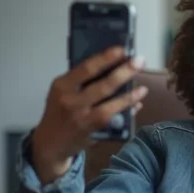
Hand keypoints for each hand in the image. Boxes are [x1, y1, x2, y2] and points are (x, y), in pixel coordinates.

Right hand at [31, 47, 146, 182]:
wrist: (50, 143)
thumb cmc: (60, 112)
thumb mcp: (63, 93)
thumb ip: (83, 81)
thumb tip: (114, 67)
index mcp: (61, 86)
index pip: (85, 68)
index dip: (105, 58)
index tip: (122, 49)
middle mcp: (70, 101)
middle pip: (102, 85)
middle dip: (124, 72)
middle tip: (140, 61)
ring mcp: (82, 118)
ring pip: (110, 105)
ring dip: (130, 95)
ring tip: (143, 87)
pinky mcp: (92, 131)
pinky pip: (113, 118)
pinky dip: (127, 109)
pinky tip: (137, 103)